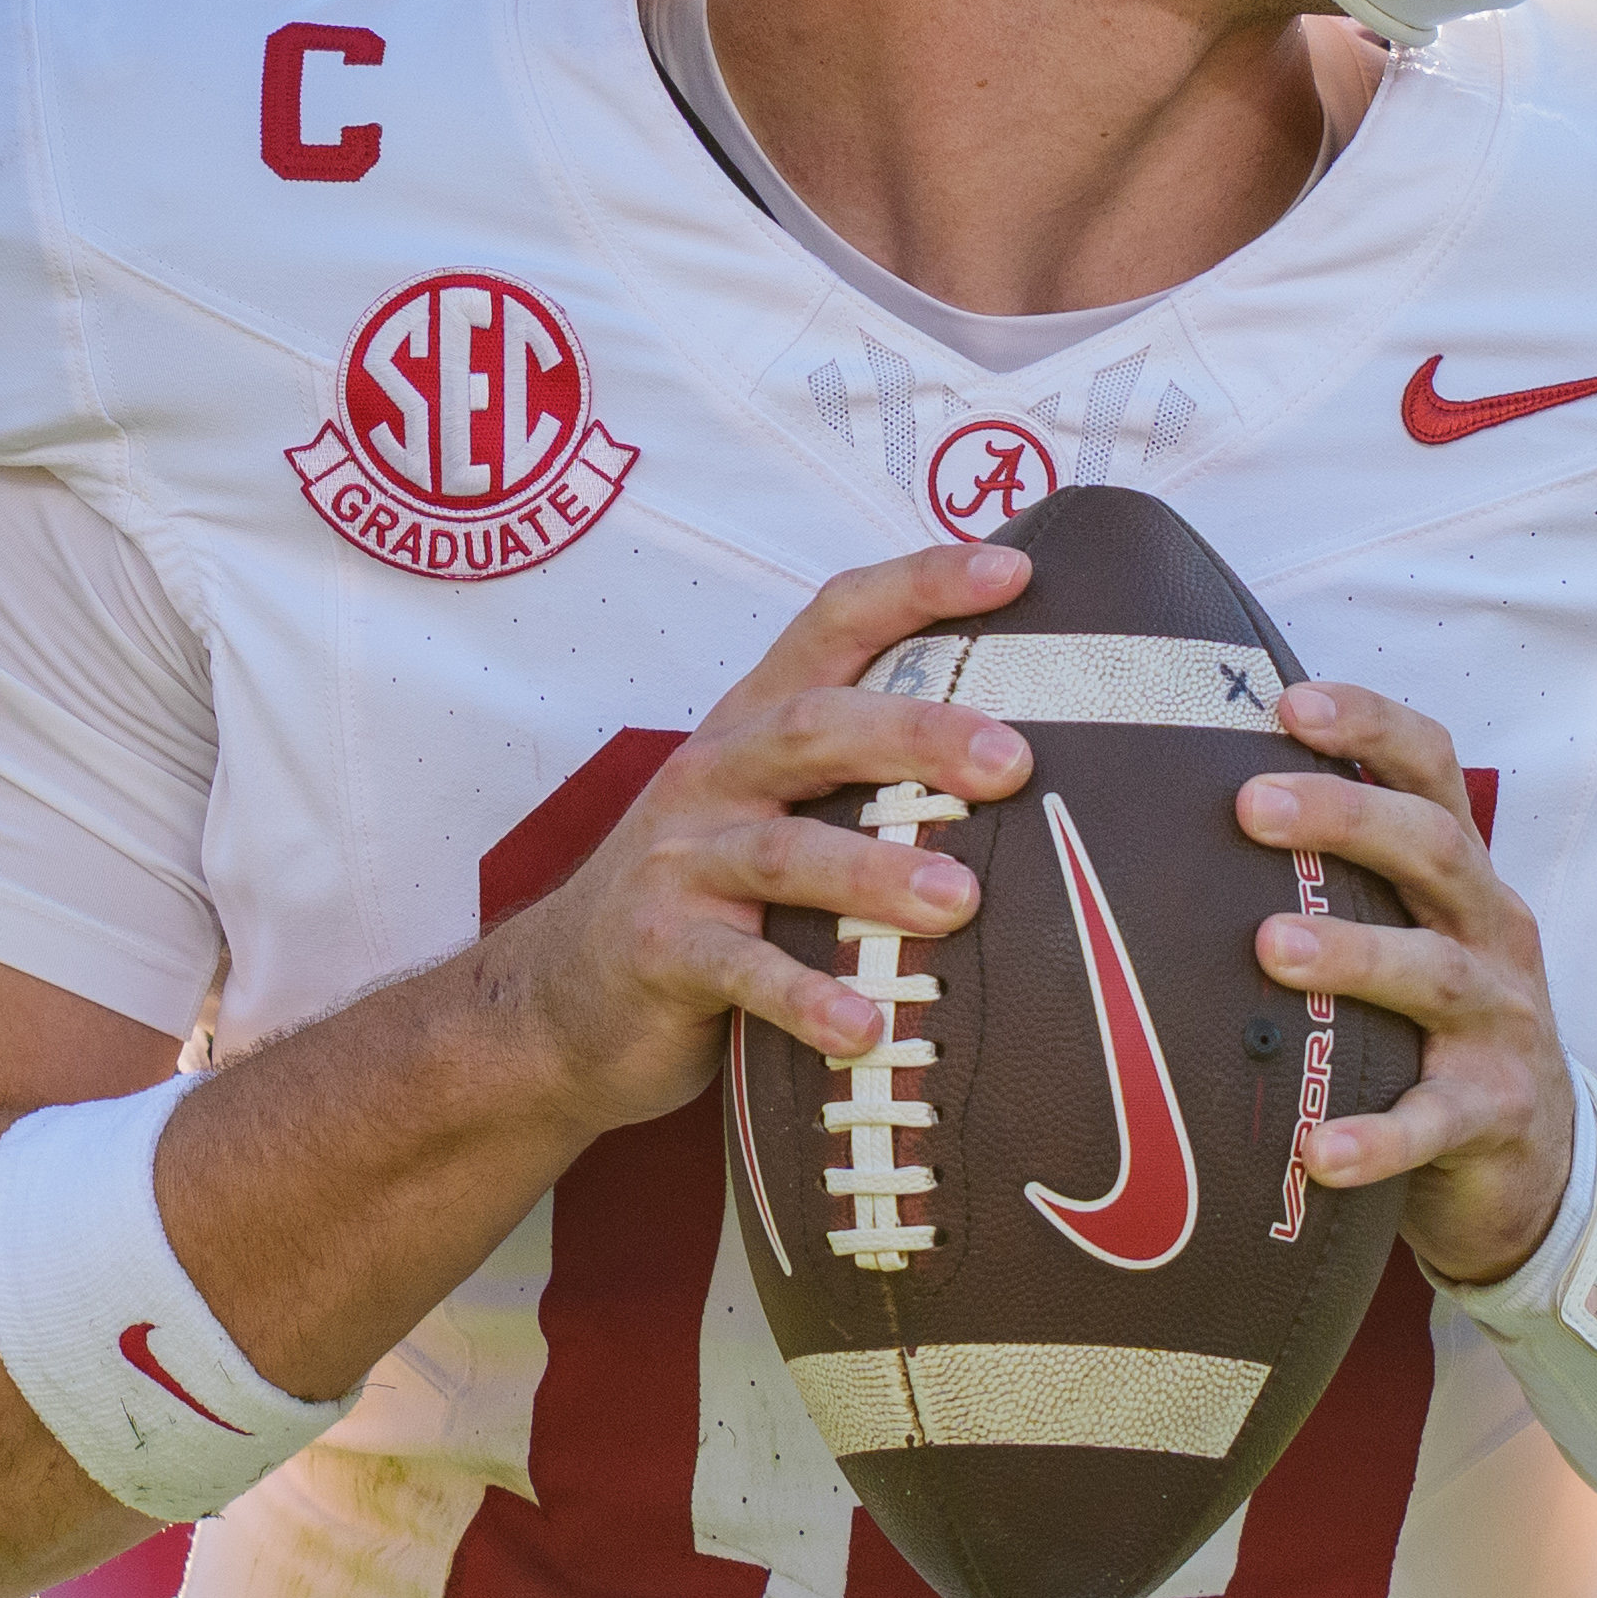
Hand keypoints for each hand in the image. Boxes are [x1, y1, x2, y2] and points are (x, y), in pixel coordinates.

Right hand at [475, 544, 1029, 1131]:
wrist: (562, 1000)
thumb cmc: (710, 895)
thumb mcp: (772, 811)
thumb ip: (863, 777)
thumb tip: (1033, 757)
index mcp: (754, 724)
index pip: (834, 623)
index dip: (917, 586)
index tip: (1011, 571)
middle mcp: (715, 773)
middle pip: (815, 728)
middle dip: (918, 735)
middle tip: (1013, 762)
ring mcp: (678, 862)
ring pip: (783, 853)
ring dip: (874, 873)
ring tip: (960, 901)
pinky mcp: (657, 951)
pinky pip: (738, 971)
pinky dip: (804, 998)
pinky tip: (864, 1027)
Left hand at [1240, 681, 1578, 1288]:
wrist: (1529, 1165)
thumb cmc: (1424, 1028)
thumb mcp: (1399, 935)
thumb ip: (1326, 882)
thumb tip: (1167, 812)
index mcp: (1458, 876)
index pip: (1430, 769)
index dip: (1370, 726)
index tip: (1288, 703)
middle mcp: (1489, 931)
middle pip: (1433, 849)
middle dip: (1346, 819)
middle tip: (1249, 807)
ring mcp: (1500, 1021)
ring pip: (1433, 972)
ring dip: (1354, 954)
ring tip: (1271, 948)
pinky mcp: (1495, 1113)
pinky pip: (1436, 1121)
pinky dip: (1380, 1136)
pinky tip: (1319, 1150)